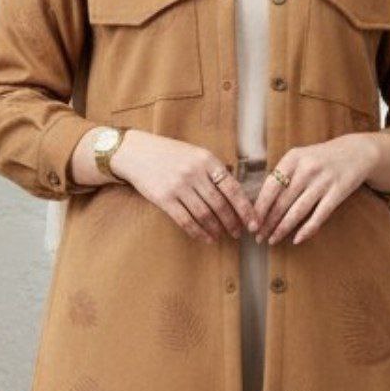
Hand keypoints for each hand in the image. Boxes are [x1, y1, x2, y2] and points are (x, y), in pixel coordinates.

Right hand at [111, 130, 261, 244]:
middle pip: (220, 204)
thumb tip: (236, 193)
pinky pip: (185, 220)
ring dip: (216, 228)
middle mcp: (194, 172)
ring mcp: (178, 186)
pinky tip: (205, 238)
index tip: (254, 222)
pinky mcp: (164, 198)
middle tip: (238, 232)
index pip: (232, 188)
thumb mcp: (194, 153)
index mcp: (206, 160)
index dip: (245, 208)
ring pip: (204, 214)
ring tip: (222, 235)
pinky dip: (198, 232)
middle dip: (232, 221)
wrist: (135, 152)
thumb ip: (213, 170)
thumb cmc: (169, 153)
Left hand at [250, 132, 389, 246]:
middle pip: (282, 202)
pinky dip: (307, 229)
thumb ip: (282, 175)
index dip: (259, 208)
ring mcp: (323, 181)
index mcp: (292, 158)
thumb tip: (260, 203)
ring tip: (272, 240)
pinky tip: (297, 239)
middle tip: (258, 237)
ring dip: (283, 229)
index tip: (251, 223)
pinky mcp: (338, 192)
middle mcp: (306, 168)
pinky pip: (319, 215)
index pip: (270, 187)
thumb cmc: (321, 158)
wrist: (356, 152)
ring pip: (297, 211)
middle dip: (268, 222)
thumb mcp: (300, 158)